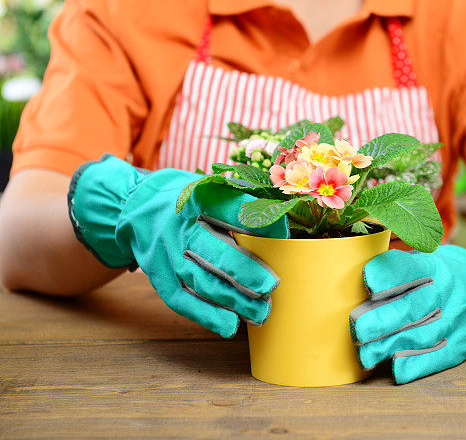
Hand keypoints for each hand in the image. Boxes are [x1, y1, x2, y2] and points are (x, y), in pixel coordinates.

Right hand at [69, 155, 287, 336]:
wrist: (134, 206)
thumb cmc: (189, 199)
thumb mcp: (212, 186)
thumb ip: (245, 200)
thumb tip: (284, 222)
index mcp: (200, 196)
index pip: (233, 209)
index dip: (261, 223)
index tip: (285, 235)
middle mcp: (181, 226)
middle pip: (213, 251)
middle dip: (244, 271)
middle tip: (271, 286)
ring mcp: (166, 253)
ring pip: (200, 281)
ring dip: (232, 300)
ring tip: (261, 313)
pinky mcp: (158, 276)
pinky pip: (181, 300)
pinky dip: (205, 315)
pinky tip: (229, 326)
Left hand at [349, 234, 465, 383]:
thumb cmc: (444, 272)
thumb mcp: (427, 257)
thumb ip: (396, 269)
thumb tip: (358, 285)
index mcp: (435, 265)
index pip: (410, 269)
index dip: (388, 276)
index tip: (368, 283)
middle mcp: (447, 291)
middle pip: (413, 307)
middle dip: (382, 320)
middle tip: (357, 329)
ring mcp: (456, 318)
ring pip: (422, 335)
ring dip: (391, 346)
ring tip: (366, 355)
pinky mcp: (463, 342)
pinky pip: (439, 356)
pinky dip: (418, 364)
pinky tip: (397, 370)